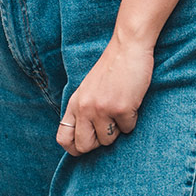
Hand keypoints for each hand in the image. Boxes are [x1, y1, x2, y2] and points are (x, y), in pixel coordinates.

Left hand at [57, 34, 153, 155]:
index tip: (87, 144)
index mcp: (75, 103)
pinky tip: (131, 102)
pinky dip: (132, 119)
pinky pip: (128, 129)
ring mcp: (102, 109)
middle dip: (99, 142)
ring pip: (108, 140)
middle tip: (109, 127)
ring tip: (121, 109)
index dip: (75, 147)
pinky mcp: (121, 108)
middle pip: (84, 146)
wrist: (128, 47)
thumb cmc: (112, 68)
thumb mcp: (88, 89)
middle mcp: (85, 108)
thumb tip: (86, 137)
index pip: (63, 138)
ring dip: (118, 129)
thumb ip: (83, 110)